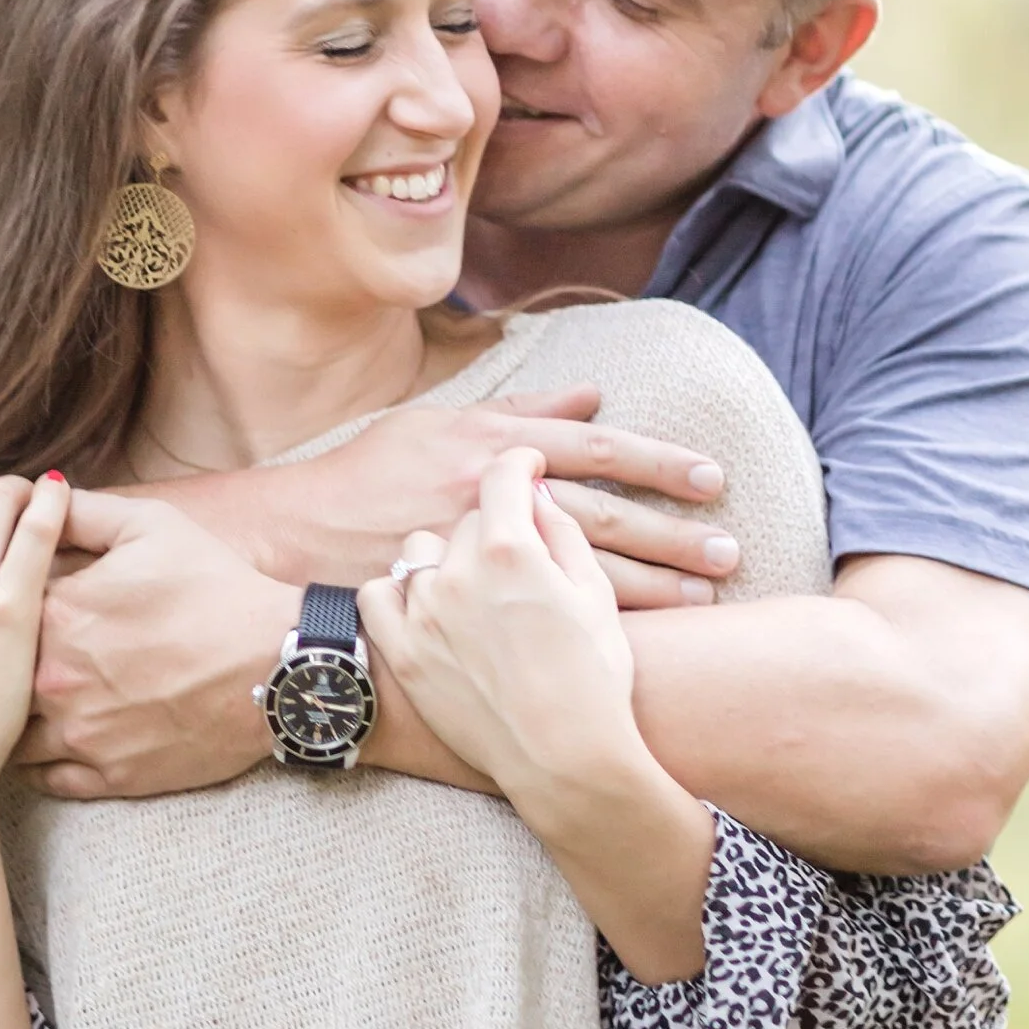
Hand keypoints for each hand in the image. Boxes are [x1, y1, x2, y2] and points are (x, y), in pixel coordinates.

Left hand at [14, 492, 290, 798]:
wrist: (276, 663)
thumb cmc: (216, 588)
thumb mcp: (150, 525)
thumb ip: (82, 512)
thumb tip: (37, 502)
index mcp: (55, 614)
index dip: (7, 606)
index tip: (17, 609)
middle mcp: (53, 679)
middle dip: (1, 668)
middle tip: (8, 662)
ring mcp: (79, 733)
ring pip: (14, 735)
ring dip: (16, 719)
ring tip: (24, 707)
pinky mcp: (109, 775)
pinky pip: (49, 778)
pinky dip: (44, 763)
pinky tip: (54, 741)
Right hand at [255, 387, 737, 608]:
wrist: (300, 538)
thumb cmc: (371, 473)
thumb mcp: (442, 423)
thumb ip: (525, 413)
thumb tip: (593, 396)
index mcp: (494, 447)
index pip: (596, 452)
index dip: (659, 464)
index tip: (712, 479)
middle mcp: (494, 502)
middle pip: (604, 518)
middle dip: (673, 535)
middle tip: (728, 550)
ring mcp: (482, 560)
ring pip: (584, 572)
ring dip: (654, 584)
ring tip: (707, 594)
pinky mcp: (468, 606)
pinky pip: (545, 617)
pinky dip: (601, 623)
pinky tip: (648, 632)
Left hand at [357, 450, 644, 820]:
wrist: (564, 759)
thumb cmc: (594, 680)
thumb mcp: (596, 595)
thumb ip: (564, 533)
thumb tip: (539, 496)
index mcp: (511, 549)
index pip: (502, 476)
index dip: (518, 465)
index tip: (524, 467)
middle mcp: (458, 572)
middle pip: (467, 519)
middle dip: (494, 529)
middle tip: (517, 561)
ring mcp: (423, 613)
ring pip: (419, 551)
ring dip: (445, 559)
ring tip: (473, 590)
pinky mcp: (402, 652)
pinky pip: (378, 595)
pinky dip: (397, 594)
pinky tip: (423, 606)